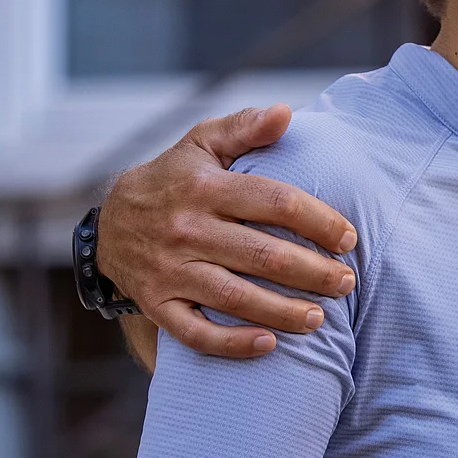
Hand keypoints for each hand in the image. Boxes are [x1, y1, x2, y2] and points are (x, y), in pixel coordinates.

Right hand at [100, 106, 357, 357]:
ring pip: (234, 297)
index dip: (319, 221)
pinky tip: (269, 344)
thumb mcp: (203, 144)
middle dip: (313, 273)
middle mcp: (186, 229)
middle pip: (263, 256)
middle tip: (346, 283)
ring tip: (320, 319)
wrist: (108, 222)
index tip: (348, 238)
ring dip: (282, 311)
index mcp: (205, 188)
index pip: (275, 202)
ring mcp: (168, 270)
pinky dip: (231, 343)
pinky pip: (194, 332)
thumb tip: (285, 113)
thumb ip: (245, 127)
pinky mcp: (156, 303)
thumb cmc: (176, 179)